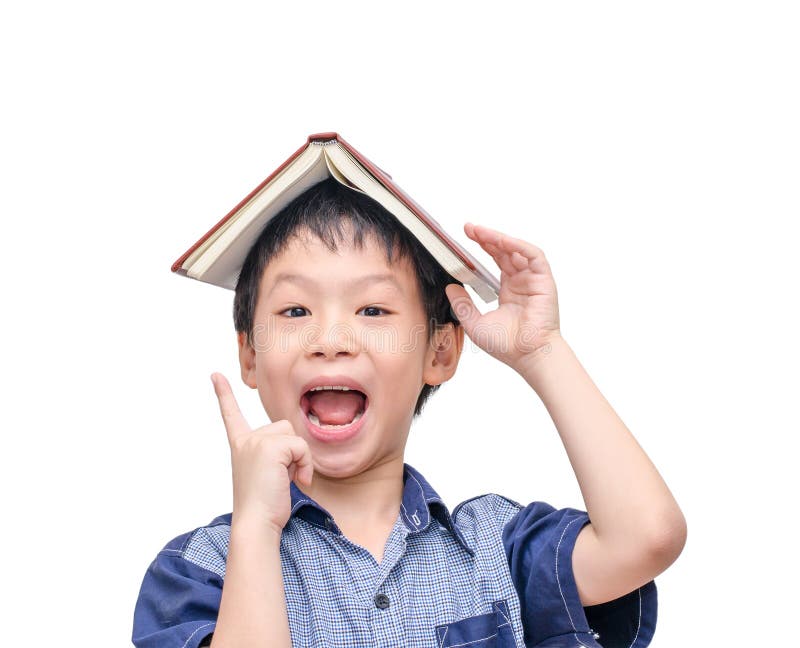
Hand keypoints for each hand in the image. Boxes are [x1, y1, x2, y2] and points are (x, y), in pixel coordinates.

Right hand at [211, 372, 313, 534]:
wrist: (257, 523)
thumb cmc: (266, 506)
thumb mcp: (269, 472)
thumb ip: (276, 452)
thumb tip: (295, 445)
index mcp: (241, 445)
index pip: (232, 415)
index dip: (224, 394)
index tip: (215, 375)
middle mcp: (245, 440)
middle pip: (284, 428)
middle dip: (292, 452)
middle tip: (280, 478)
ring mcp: (256, 441)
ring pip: (294, 436)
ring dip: (299, 458)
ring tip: (285, 479)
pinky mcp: (270, 447)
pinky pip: (301, 447)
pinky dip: (305, 465)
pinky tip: (295, 481)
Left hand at [445, 223, 560, 373]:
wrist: (528, 355)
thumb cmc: (508, 346)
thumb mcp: (475, 323)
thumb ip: (462, 305)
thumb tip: (450, 288)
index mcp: (507, 291)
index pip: (494, 261)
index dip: (481, 248)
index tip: (464, 238)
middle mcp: (521, 282)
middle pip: (504, 251)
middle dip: (486, 238)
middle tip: (468, 228)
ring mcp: (533, 280)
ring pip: (516, 250)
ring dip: (498, 238)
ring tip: (479, 232)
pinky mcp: (544, 280)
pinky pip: (533, 255)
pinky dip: (517, 245)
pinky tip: (501, 240)